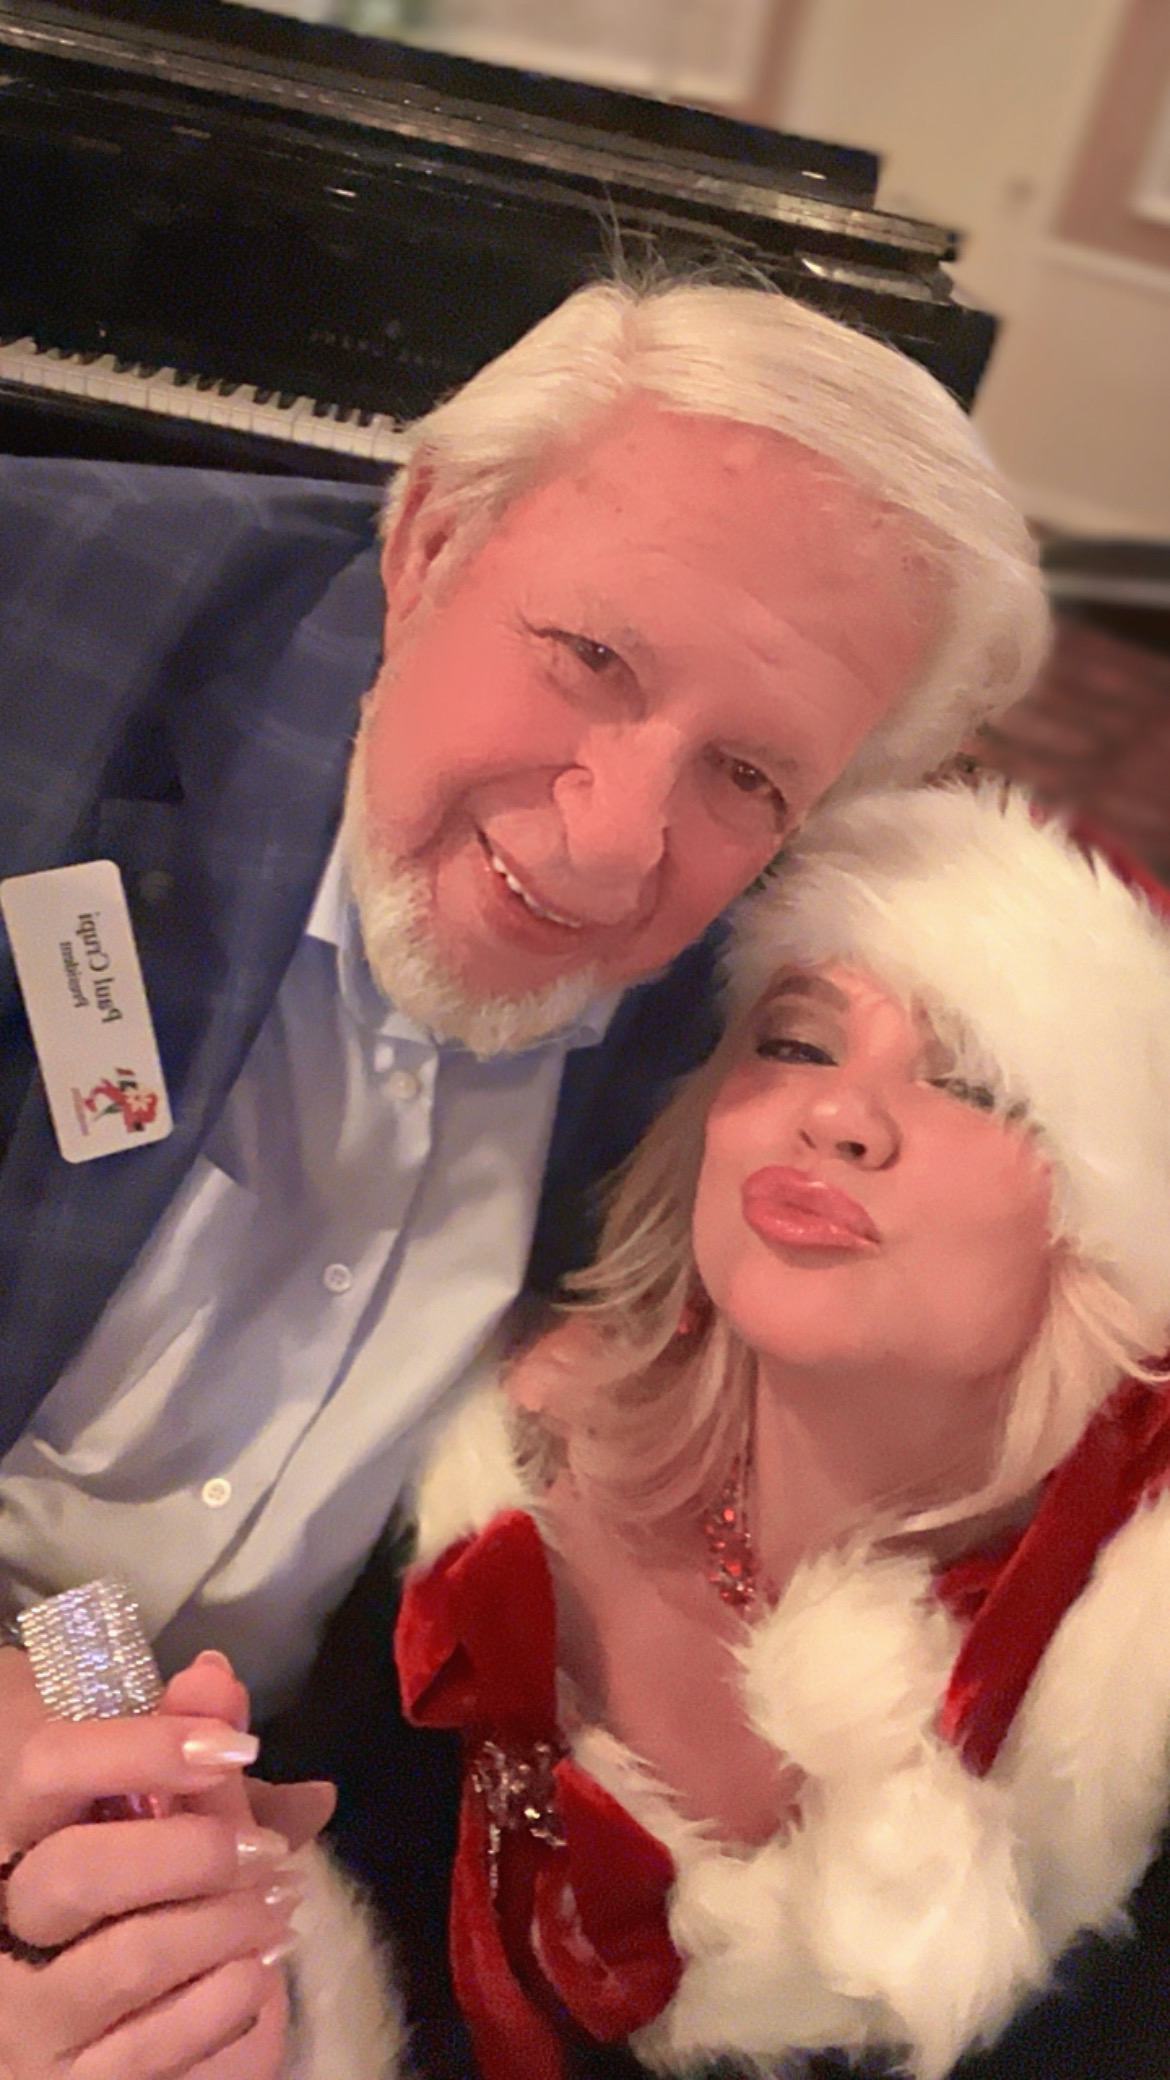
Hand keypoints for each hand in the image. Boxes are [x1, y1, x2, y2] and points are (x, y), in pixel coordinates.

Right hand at [0, 1652, 297, 2079]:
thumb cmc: (115, 1867)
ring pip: (126, 1962)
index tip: (233, 1747)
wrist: (73, 2001)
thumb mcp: (141, 1795)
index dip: (145, 1750)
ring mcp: (22, 2011)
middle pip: (82, 1873)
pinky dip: (221, 2004)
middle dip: (191, 1853)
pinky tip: (257, 1969)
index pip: (51, 1767)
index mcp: (10, 1822)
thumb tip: (221, 1679)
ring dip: (224, 1926)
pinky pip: (148, 2050)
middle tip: (264, 1848)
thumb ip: (181, 1738)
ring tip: (280, 1903)